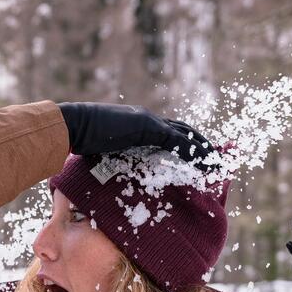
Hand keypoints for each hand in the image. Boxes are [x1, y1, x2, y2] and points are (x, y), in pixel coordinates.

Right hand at [58, 103, 212, 162]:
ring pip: (186, 136)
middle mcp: (148, 120)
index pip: (170, 134)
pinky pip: (177, 141)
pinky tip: (203, 164)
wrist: (73, 125)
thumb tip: (112, 172)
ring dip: (203, 150)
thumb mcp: (102, 151)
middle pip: (185, 132)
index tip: (198, 159)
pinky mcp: (148, 128)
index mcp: (139, 124)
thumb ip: (114, 157)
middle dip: (203, 146)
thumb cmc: (80, 139)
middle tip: (218, 160)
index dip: (186, 145)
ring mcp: (149, 122)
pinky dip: (192, 152)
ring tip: (217, 164)